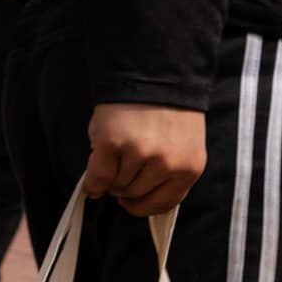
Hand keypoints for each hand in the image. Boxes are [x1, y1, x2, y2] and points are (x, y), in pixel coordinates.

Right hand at [86, 103, 205, 215]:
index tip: (132, 202)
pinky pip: (98, 177)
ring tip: (116, 160)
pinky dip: (91, 182)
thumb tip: (144, 202)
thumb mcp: (183, 148)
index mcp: (189, 168)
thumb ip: (170, 174)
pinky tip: (91, 179)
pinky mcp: (113, 144)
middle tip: (122, 170)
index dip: (142, 205)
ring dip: (111, 179)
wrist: (154, 75)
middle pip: (135, 195)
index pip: (163, 204)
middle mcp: (167, 164)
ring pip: (116, 187)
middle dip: (125, 187)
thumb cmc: (169, 113)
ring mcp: (140, 154)